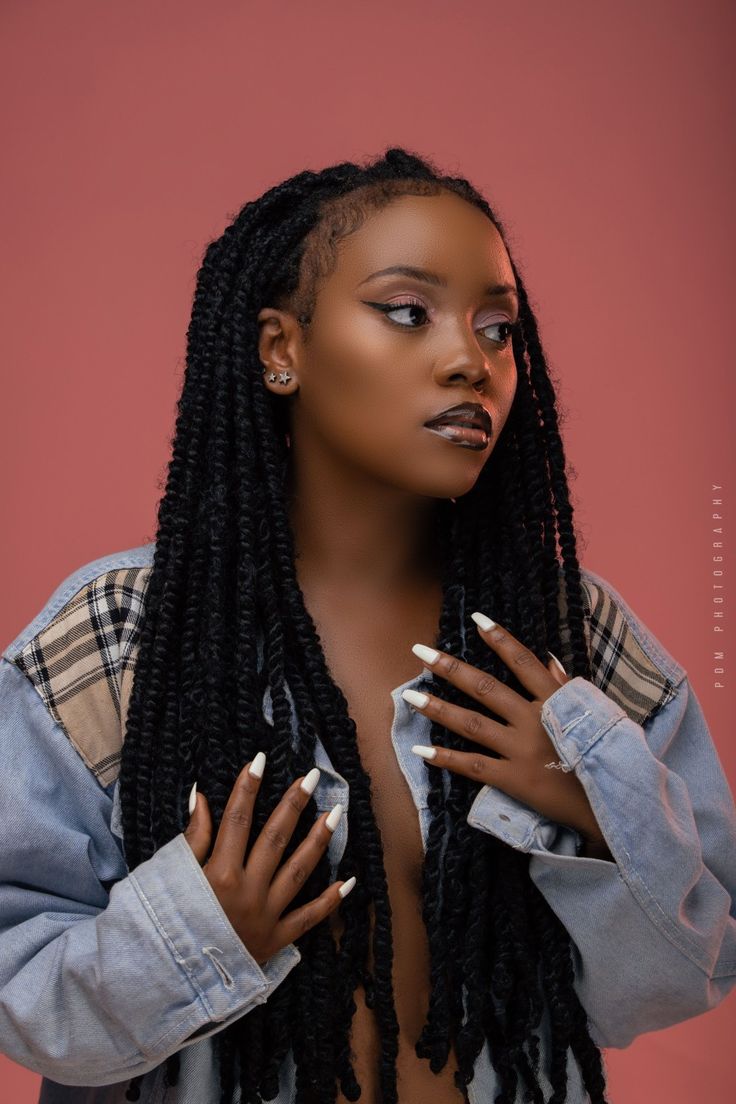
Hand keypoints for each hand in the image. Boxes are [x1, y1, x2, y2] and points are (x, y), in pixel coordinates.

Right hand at [183, 758, 355, 964]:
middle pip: (275, 838)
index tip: (260, 760)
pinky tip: (349, 880)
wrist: (171, 980)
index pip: (237, 820)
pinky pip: (309, 918)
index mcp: (219, 874)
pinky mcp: (276, 941)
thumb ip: (192, 838)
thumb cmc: (168, 924)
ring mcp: (265, 916)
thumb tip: (201, 796)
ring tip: (335, 812)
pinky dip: (330, 901)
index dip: (247, 787)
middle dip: (294, 804)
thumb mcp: (172, 878)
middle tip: (311, 776)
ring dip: (318, 840)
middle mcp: (247, 892)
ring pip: (299, 871)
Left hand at [406, 618, 610, 855]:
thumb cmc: (604, 756)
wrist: (610, 805)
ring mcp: (521, 750)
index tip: (476, 619)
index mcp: (556, 702)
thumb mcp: (596, 714)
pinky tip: (421, 751)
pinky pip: (473, 767)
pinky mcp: (513, 780)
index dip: (500, 639)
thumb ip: (567, 687)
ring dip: (438, 708)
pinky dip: (446, 759)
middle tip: (420, 650)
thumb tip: (548, 657)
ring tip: (409, 696)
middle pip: (485, 687)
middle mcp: (534, 721)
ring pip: (471, 724)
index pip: (524, 662)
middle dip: (450, 667)